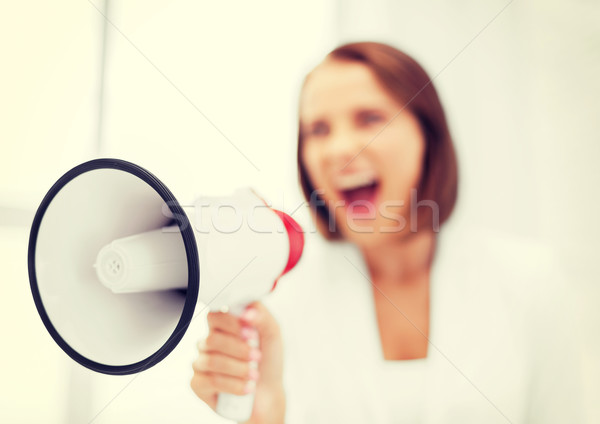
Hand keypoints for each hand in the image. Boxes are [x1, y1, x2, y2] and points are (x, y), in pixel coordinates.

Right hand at [191, 302, 284, 423]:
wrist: (269, 393)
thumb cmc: (268, 361)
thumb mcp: (272, 334)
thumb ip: (262, 316)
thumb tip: (247, 313)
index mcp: (222, 327)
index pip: (214, 316)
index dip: (232, 324)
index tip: (251, 334)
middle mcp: (208, 342)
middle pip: (212, 339)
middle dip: (240, 350)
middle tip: (257, 357)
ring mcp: (201, 363)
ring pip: (212, 361)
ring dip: (239, 369)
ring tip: (254, 374)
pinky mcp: (198, 384)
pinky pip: (211, 381)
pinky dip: (234, 385)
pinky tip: (246, 387)